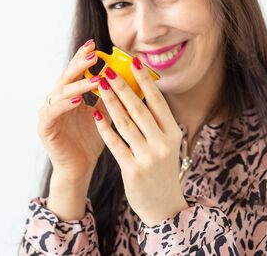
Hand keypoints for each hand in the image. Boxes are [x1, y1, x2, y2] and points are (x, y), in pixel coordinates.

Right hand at [37, 39, 109, 180]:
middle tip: (92, 53)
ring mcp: (48, 113)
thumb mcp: (102, 116)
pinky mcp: (45, 127)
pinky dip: (65, 104)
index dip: (82, 59)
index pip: (75, 73)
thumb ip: (108, 98)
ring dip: (78, 84)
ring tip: (95, 79)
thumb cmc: (89, 142)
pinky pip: (53, 112)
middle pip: (66, 78)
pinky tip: (78, 99)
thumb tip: (126, 79)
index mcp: (68, 96)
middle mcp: (55, 100)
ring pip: (60, 92)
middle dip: (79, 64)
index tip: (94, 45)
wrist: (79, 168)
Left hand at [93, 58, 188, 226]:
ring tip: (99, 86)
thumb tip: (139, 92)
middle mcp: (163, 142)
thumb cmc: (161, 169)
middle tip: (108, 70)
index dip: (144, 80)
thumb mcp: (166, 143)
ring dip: (110, 101)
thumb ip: (155, 122)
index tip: (133, 61)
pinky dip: (104, 127)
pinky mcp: (133, 170)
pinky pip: (115, 143)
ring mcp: (148, 157)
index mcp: (172, 132)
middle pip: (139, 108)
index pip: (157, 101)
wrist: (164, 205)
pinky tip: (94, 113)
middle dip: (122, 87)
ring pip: (125, 123)